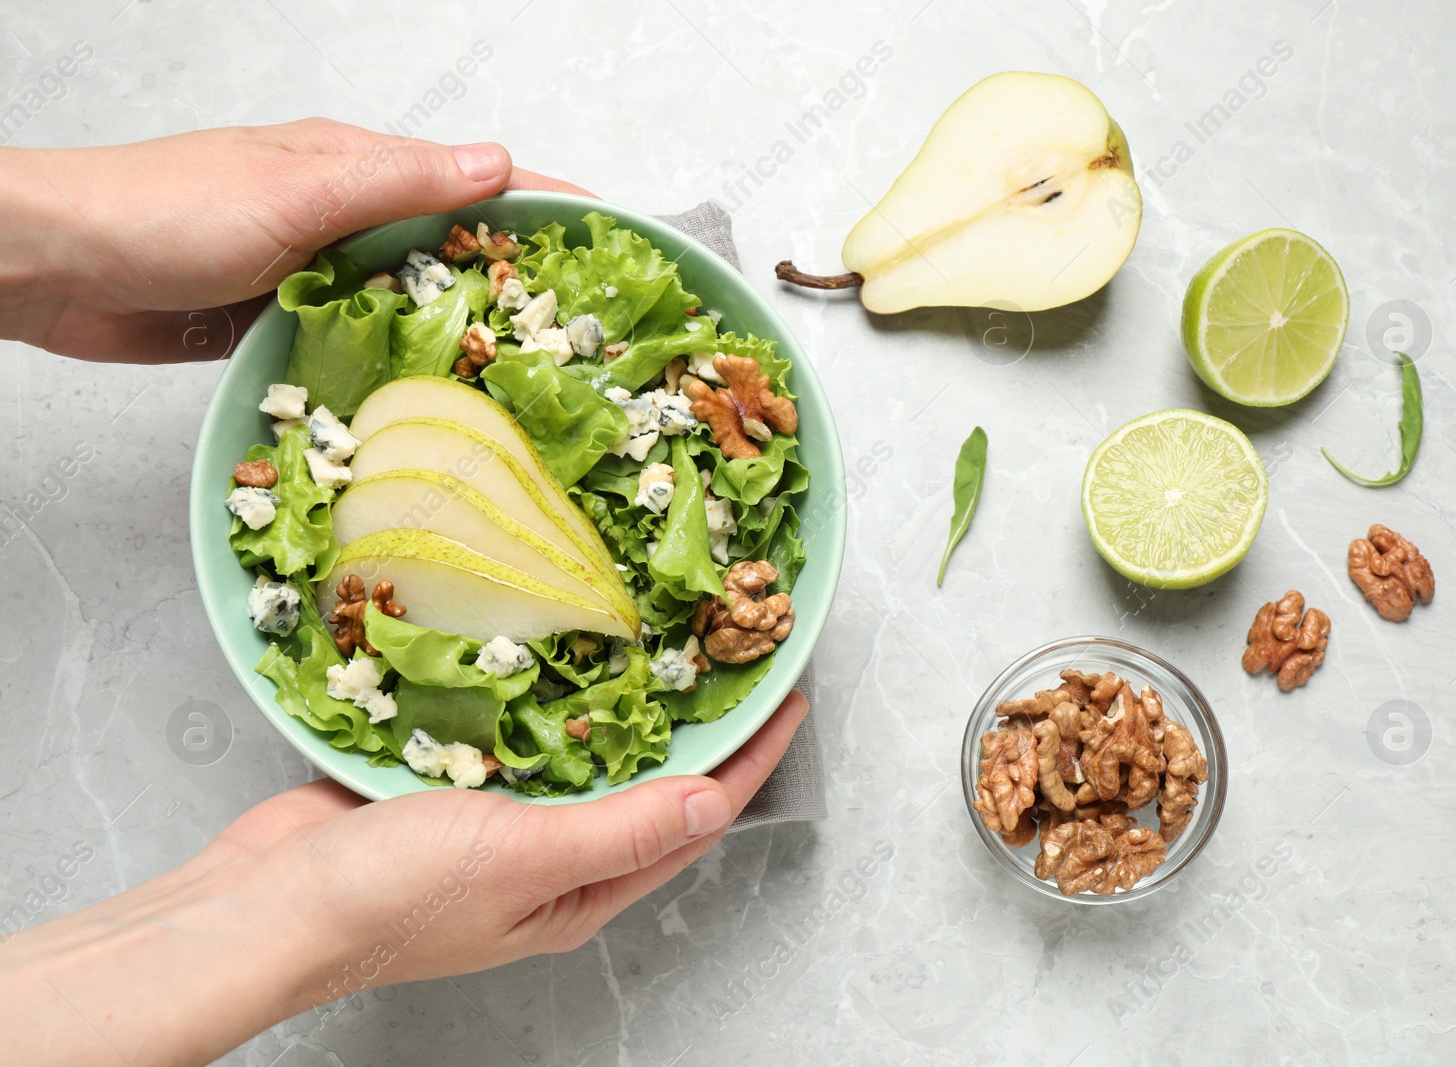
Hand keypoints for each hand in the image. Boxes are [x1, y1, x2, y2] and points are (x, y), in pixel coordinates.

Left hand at [0, 119, 590, 362]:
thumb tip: (504, 165)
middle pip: (452, 250)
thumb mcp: (300, 188)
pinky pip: (359, 346)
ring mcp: (313, 272)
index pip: (476, 181)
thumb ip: (402, 181)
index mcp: (355, 167)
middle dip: (518, 288)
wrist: (51, 268)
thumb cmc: (164, 214)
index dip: (547, 210)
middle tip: (583, 344)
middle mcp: (342, 216)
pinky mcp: (282, 323)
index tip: (610, 249)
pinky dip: (396, 371)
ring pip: (408, 306)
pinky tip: (428, 406)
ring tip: (526, 389)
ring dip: (457, 339)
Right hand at [0, 691, 807, 1066]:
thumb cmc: (392, 898)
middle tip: (732, 655)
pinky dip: (549, 697)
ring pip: (586, 755)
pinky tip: (559, 655)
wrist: (264, 904)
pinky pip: (521, 737)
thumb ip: (621, 828)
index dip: (751, 757)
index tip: (790, 693)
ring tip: (666, 643)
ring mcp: (501, 824)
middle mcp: (554, 860)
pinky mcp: (451, 789)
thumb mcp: (523, 859)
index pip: (697, 816)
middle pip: (651, 784)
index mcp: (584, 891)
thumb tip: (717, 798)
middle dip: (698, 724)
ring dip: (627, 705)